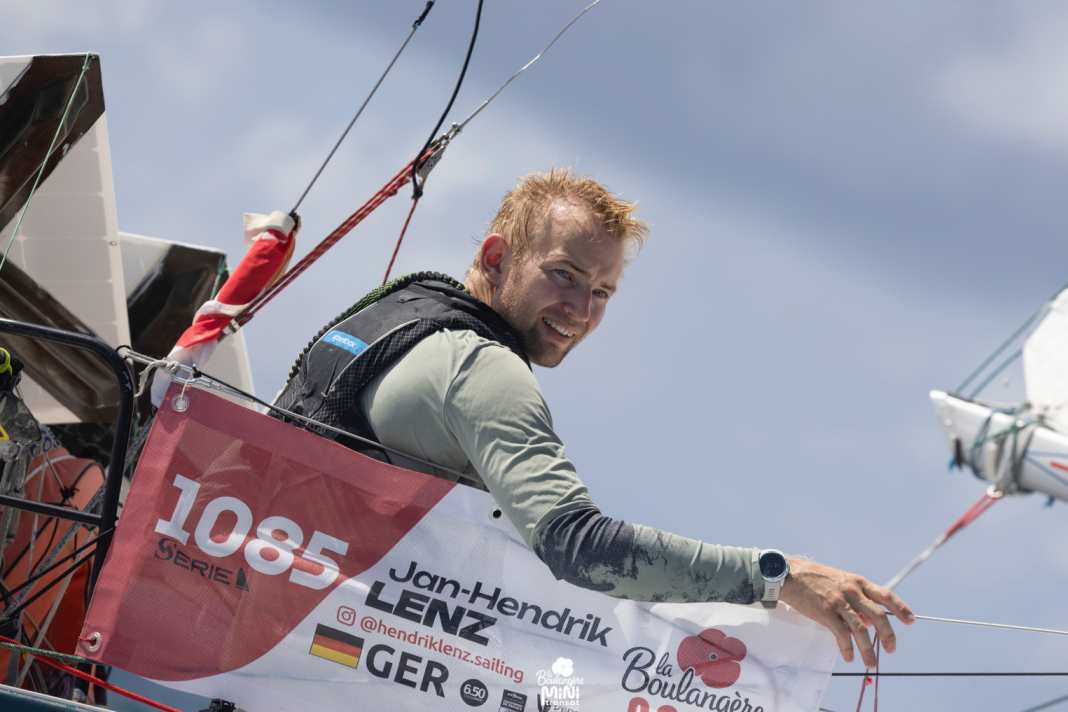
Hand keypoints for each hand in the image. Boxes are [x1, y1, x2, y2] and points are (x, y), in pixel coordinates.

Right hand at [779, 557, 913, 667]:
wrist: (790, 575)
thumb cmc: (815, 579)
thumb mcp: (840, 581)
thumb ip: (856, 599)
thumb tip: (867, 622)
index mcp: (858, 582)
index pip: (886, 595)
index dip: (901, 608)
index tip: (911, 620)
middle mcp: (852, 591)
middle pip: (878, 616)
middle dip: (888, 635)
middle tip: (891, 649)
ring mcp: (839, 602)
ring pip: (861, 629)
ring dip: (868, 649)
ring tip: (871, 663)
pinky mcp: (826, 612)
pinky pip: (842, 634)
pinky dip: (847, 648)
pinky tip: (848, 656)